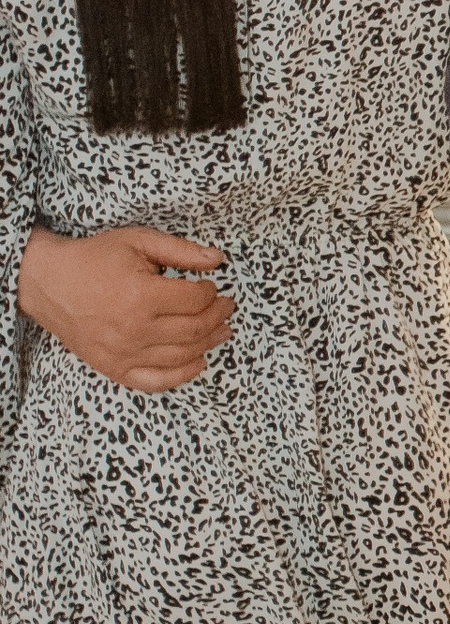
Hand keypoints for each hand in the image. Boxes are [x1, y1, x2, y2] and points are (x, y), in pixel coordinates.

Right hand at [18, 225, 231, 389]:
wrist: (49, 283)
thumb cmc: (93, 259)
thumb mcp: (137, 242)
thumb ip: (180, 250)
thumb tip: (218, 259)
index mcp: (140, 296)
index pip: (195, 300)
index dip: (211, 293)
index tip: (212, 287)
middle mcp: (133, 329)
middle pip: (195, 329)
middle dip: (218, 317)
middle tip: (226, 307)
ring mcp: (123, 353)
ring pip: (183, 356)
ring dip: (209, 343)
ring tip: (221, 331)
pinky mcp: (114, 368)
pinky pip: (157, 381)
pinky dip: (183, 374)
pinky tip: (198, 361)